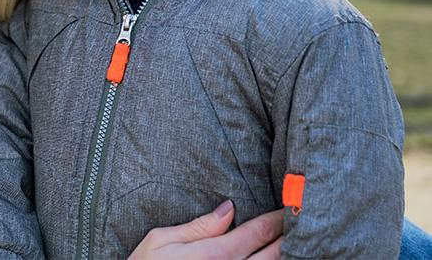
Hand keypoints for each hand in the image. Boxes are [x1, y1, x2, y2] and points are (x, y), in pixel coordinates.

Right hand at [127, 200, 283, 259]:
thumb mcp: (160, 241)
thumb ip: (198, 226)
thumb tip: (228, 209)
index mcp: (213, 255)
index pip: (256, 233)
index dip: (275, 220)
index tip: (289, 209)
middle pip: (273, 255)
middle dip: (288, 237)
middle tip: (302, 221)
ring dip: (285, 256)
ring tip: (295, 243)